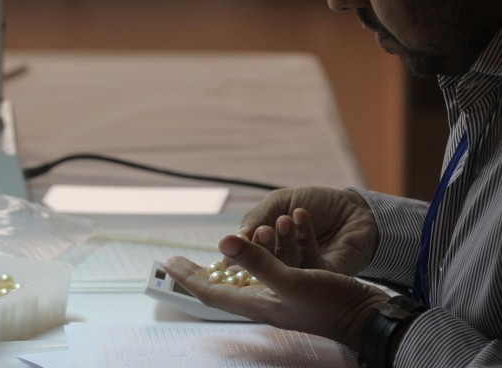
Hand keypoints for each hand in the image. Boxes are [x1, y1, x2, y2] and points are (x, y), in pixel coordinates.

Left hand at [164, 235, 387, 348]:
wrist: (373, 316)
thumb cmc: (332, 305)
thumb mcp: (292, 281)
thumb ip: (258, 262)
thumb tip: (223, 243)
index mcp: (258, 304)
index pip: (212, 292)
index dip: (188, 277)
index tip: (168, 264)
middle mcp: (268, 299)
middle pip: (225, 283)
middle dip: (202, 269)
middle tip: (180, 257)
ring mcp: (285, 291)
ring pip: (252, 269)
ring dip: (243, 250)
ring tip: (229, 237)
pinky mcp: (303, 282)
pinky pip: (280, 260)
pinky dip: (276, 243)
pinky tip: (282, 224)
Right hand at [238, 187, 376, 274]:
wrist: (353, 208)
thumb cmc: (316, 203)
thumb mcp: (279, 202)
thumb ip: (257, 218)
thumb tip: (235, 238)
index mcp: (266, 246)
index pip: (244, 257)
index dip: (238, 252)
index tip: (233, 243)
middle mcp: (281, 262)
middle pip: (261, 265)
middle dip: (259, 247)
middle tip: (263, 231)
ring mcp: (301, 271)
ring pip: (283, 266)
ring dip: (282, 241)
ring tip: (284, 219)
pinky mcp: (323, 276)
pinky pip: (309, 264)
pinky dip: (304, 236)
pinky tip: (301, 215)